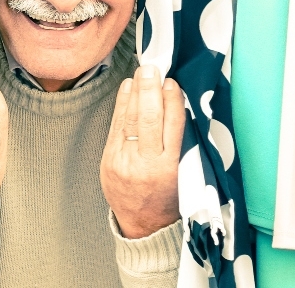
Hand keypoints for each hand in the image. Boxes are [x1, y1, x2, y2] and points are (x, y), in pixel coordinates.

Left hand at [100, 65, 183, 238]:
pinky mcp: (108, 160)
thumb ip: (181, 144)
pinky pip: (115, 128)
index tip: (172, 84)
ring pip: (129, 121)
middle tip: (151, 68)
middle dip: (149, 92)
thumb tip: (177, 105)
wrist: (143, 224)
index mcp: (170, 168)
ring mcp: (123, 161)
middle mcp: (145, 164)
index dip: (172, 102)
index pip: (172, 128)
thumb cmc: (170, 198)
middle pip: (147, 120)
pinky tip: (126, 89)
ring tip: (140, 73)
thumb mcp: (186, 175)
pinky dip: (121, 106)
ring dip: (134, 94)